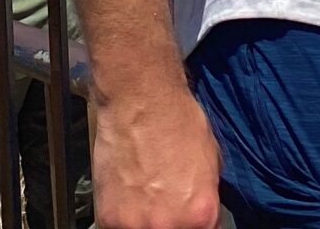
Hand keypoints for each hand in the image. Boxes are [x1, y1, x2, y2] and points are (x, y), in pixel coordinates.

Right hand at [90, 79, 222, 228]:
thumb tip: (202, 218)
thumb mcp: (211, 163)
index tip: (187, 218)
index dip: (194, 224)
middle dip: (171, 222)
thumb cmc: (178, 123)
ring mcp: (135, 225)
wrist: (141, 102)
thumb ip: (205, 199)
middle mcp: (169, 226)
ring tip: (144, 199)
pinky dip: (122, 217)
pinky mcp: (108, 219)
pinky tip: (127, 196)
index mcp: (201, 214)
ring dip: (144, 222)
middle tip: (163, 203)